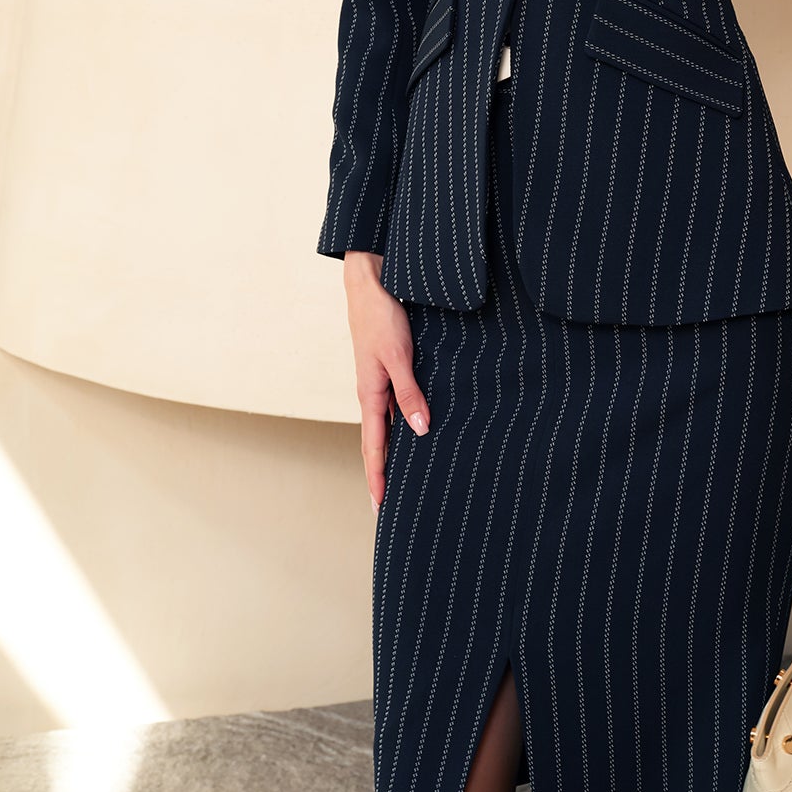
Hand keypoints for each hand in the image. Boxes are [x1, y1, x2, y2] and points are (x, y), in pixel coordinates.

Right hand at [343, 251, 431, 514]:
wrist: (370, 282)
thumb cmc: (382, 316)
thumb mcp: (398, 356)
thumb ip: (409, 393)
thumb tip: (421, 431)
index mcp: (369, 395)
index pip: (373, 447)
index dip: (377, 478)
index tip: (379, 508)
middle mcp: (372, 393)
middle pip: (375, 444)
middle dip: (380, 475)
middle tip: (385, 507)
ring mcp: (378, 382)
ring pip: (384, 427)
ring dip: (389, 453)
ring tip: (398, 479)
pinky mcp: (388, 369)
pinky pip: (392, 407)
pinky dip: (399, 427)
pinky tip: (413, 431)